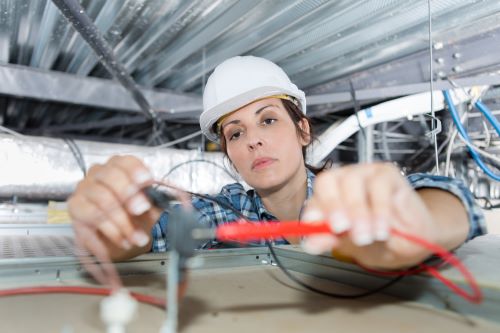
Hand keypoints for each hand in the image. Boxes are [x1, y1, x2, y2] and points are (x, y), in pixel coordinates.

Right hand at [68, 155, 160, 262]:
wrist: (119, 234)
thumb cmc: (135, 214)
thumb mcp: (149, 208)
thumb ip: (151, 204)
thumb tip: (146, 206)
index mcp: (120, 168)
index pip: (125, 162)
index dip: (136, 170)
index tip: (147, 181)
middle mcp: (99, 174)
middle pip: (111, 177)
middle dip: (129, 197)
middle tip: (141, 211)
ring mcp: (84, 190)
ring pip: (101, 201)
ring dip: (120, 225)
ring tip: (134, 239)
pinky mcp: (75, 210)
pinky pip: (85, 223)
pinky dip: (99, 241)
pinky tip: (110, 251)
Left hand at [302, 163, 437, 269]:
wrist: (417, 239)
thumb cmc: (380, 239)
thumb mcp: (352, 245)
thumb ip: (330, 240)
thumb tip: (309, 244)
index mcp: (330, 196)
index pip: (315, 196)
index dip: (314, 209)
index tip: (315, 225)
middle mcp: (344, 180)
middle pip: (328, 181)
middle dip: (332, 205)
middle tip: (340, 228)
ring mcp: (365, 174)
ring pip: (353, 181)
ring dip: (357, 211)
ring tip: (365, 236)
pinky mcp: (388, 174)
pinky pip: (379, 185)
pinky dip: (379, 210)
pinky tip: (381, 230)